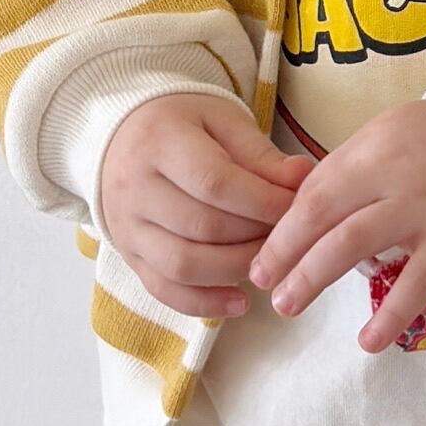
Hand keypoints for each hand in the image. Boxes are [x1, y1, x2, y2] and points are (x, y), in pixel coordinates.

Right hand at [98, 88, 309, 319]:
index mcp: (160, 142)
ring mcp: (127, 227)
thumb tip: (303, 179)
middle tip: (291, 236)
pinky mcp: (129, 256)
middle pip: (202, 227)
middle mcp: (135, 188)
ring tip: (270, 261)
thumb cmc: (183, 125)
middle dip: (255, 236)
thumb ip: (261, 154)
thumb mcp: (222, 121)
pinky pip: (164, 290)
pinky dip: (204, 303)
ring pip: (183, 265)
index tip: (298, 209)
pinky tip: (241, 302)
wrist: (122, 137)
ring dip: (236, 269)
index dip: (263, 201)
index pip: (215, 183)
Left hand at [256, 98, 425, 354]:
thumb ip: (348, 172)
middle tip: (264, 284)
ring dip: (313, 277)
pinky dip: (391, 315)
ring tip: (288, 306)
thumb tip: (297, 217)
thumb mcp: (389, 138)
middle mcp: (393, 174)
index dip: (281, 228)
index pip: (313, 190)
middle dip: (285, 253)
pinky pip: (417, 283)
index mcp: (372, 147)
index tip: (262, 258)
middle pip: (323, 215)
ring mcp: (425, 208)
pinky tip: (368, 341)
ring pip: (354, 243)